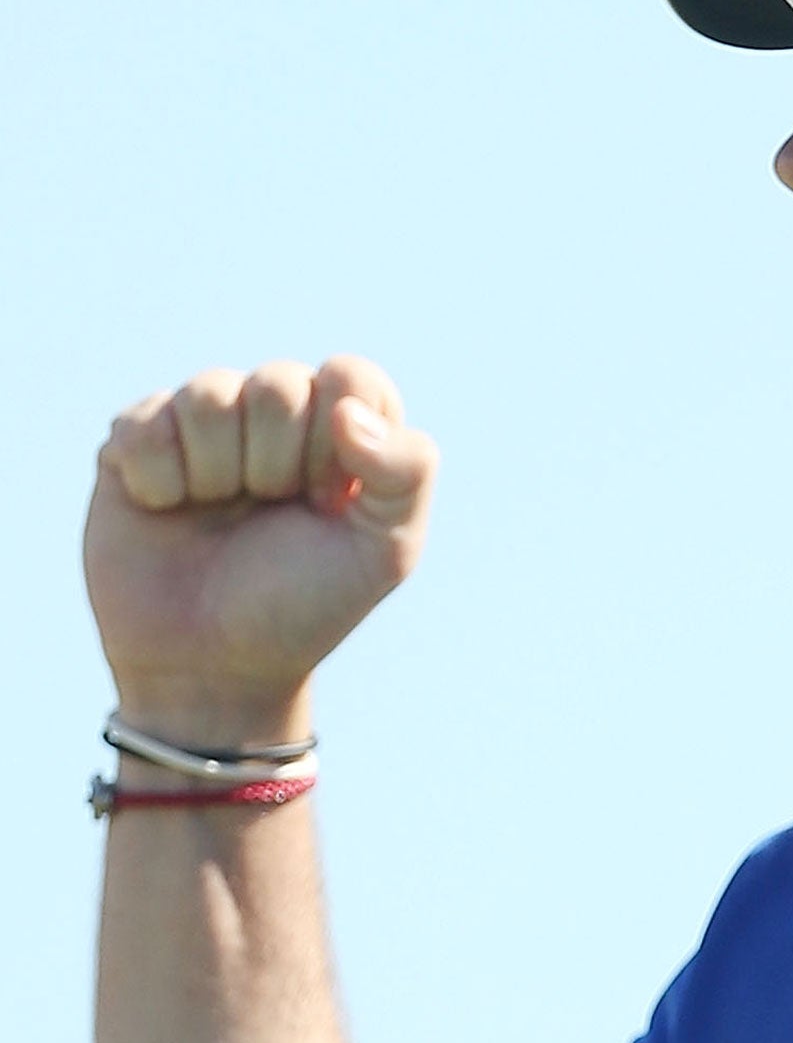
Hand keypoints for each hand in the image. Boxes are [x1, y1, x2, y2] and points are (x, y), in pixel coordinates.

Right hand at [83, 356, 437, 742]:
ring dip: (216, 471)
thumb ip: (407, 471)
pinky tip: (167, 511)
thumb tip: (348, 409)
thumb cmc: (305, 604)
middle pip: (278, 383)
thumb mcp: (386, 550)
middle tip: (270, 512)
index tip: (327, 501)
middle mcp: (274, 416)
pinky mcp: (136, 444)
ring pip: (208, 393)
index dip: (337, 439)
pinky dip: (158, 479)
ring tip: (218, 513)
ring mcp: (203, 426)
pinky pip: (143, 422)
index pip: (349, 375)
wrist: (212, 667)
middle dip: (276, 464)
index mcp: (342, 428)